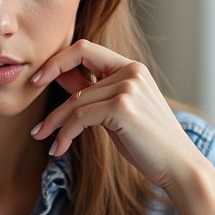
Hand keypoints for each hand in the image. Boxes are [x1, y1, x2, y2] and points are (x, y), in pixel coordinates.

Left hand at [29, 39, 203, 195]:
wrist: (178, 166)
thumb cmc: (147, 142)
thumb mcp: (116, 112)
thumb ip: (92, 93)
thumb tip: (58, 77)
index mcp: (131, 68)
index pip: (84, 48)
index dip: (57, 61)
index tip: (38, 79)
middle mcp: (131, 71)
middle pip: (76, 82)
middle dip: (53, 108)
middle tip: (36, 129)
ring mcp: (128, 87)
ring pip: (75, 102)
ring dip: (55, 125)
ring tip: (45, 143)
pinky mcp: (122, 107)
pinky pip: (80, 118)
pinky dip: (65, 135)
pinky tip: (59, 149)